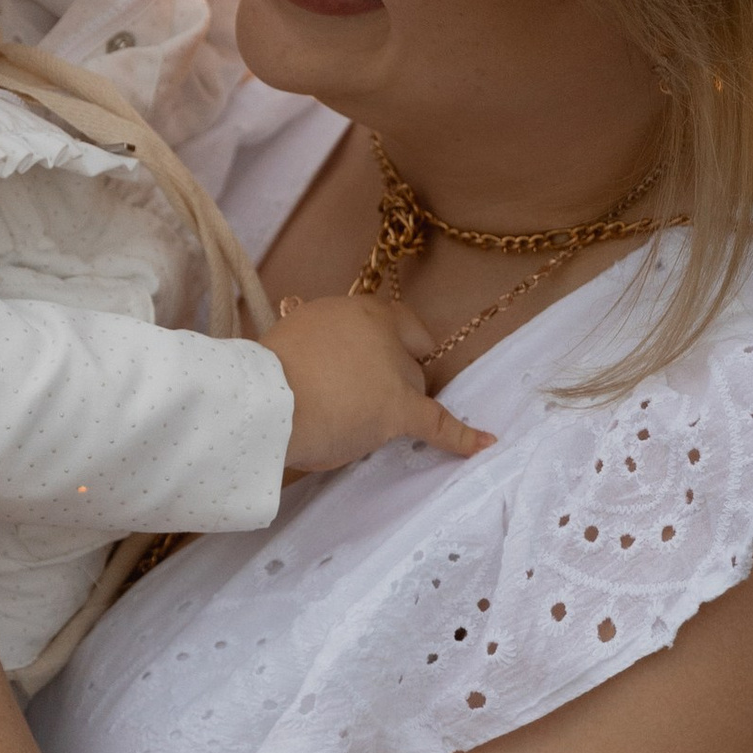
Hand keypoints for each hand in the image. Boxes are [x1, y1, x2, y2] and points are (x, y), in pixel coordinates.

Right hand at [265, 293, 490, 472]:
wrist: (268, 400)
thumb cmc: (269, 372)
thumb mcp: (296, 333)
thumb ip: (324, 340)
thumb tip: (331, 360)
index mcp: (359, 309)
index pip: (397, 321)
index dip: (395, 342)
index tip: (387, 353)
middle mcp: (386, 334)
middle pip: (407, 361)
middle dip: (388, 378)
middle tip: (350, 397)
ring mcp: (396, 373)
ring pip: (413, 392)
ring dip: (391, 405)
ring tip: (347, 421)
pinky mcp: (400, 411)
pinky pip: (439, 425)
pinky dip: (462, 437)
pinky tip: (485, 443)